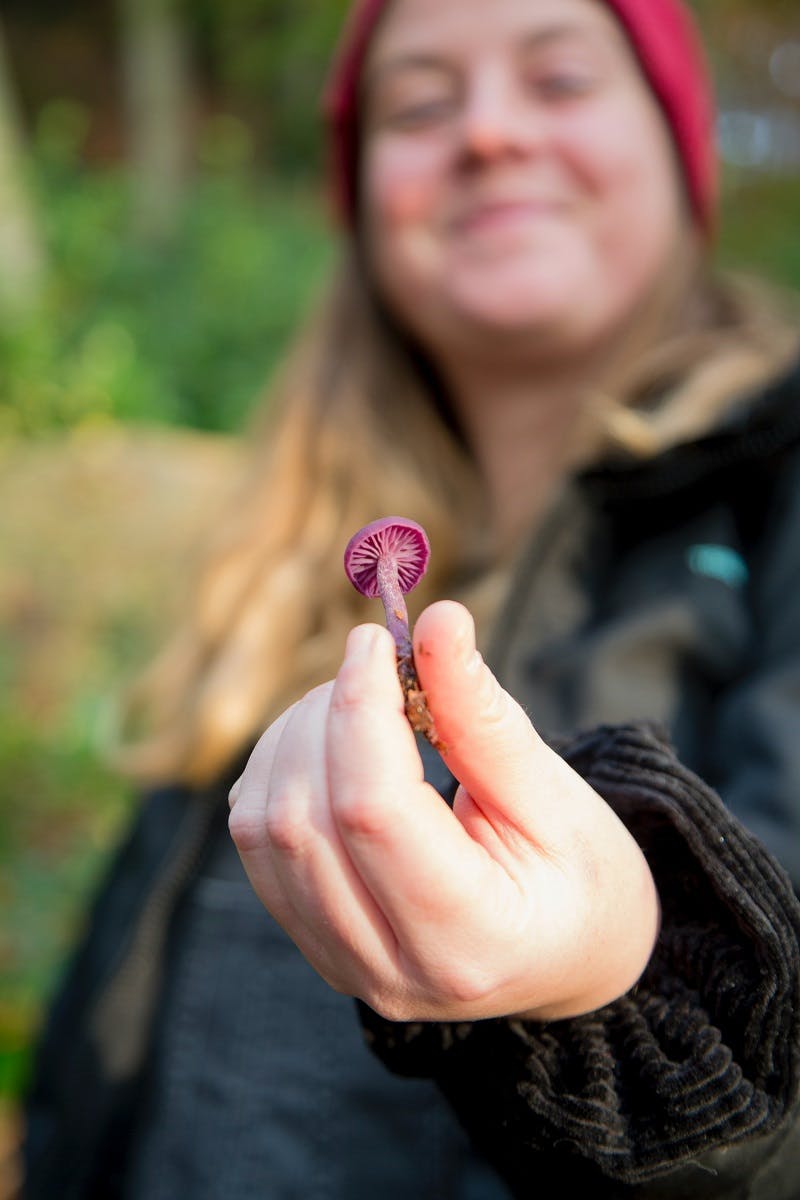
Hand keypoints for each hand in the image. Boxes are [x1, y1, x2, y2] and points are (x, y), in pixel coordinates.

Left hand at [228, 600, 659, 1022]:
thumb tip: (439, 620)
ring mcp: (340, 964)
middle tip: (374, 664)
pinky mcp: (312, 940)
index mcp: (470, 941)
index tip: (376, 643)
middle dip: (326, 715)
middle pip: (305, 819)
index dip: (359, 709)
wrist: (568, 957)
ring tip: (356, 703)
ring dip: (295, 738)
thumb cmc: (579, 877)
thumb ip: (485, 715)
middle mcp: (390, 970)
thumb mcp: (555, 797)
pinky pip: (256, 844)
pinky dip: (276, 772)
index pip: (372, 812)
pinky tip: (329, 746)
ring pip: (264, 830)